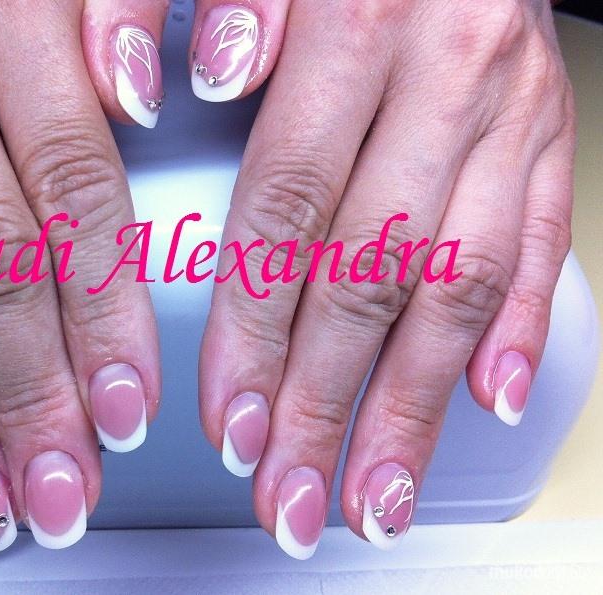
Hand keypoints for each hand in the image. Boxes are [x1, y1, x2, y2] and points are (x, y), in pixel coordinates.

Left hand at [194, 0, 573, 557]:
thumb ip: (214, 8)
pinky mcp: (552, 131)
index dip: (254, 329)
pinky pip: (541, 243)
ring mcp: (511, 111)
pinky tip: (484, 403)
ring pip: (460, 286)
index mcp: (356, 21)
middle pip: (371, 272)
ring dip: (414, 405)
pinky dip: (519, 331)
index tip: (232, 421)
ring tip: (375, 496)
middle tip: (289, 496)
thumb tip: (208, 80)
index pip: (287, 209)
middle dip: (325, 402)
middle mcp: (446, 73)